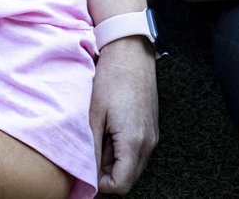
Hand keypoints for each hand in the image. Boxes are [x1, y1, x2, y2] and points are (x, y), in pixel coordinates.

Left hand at [90, 37, 157, 192]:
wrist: (131, 52)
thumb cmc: (112, 79)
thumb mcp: (94, 116)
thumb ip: (92, 150)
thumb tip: (87, 173)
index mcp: (134, 142)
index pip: (120, 185)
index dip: (101, 183)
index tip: (86, 168)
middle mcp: (148, 143)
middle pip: (128, 178)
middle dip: (107, 171)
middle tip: (92, 147)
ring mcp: (152, 136)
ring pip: (132, 165)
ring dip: (114, 159)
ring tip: (101, 134)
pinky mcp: (151, 128)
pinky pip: (137, 151)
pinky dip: (122, 148)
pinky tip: (110, 127)